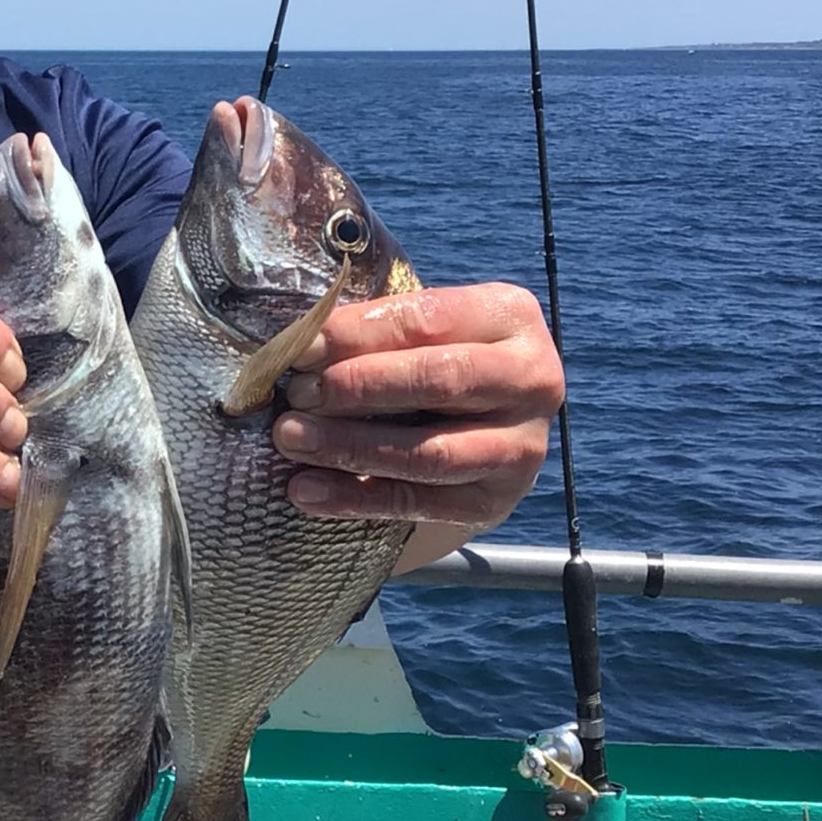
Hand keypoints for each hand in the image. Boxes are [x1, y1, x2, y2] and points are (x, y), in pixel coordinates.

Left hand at [268, 282, 563, 527]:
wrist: (478, 435)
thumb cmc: (432, 364)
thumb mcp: (417, 333)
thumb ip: (371, 332)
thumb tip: (298, 344)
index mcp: (510, 317)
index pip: (428, 320)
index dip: (358, 333)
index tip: (300, 347)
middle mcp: (531, 379)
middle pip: (439, 381)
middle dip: (359, 387)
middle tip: (298, 393)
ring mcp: (521, 446)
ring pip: (430, 452)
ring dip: (351, 447)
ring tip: (290, 439)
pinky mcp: (495, 501)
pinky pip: (418, 503)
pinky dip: (356, 498)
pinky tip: (306, 490)